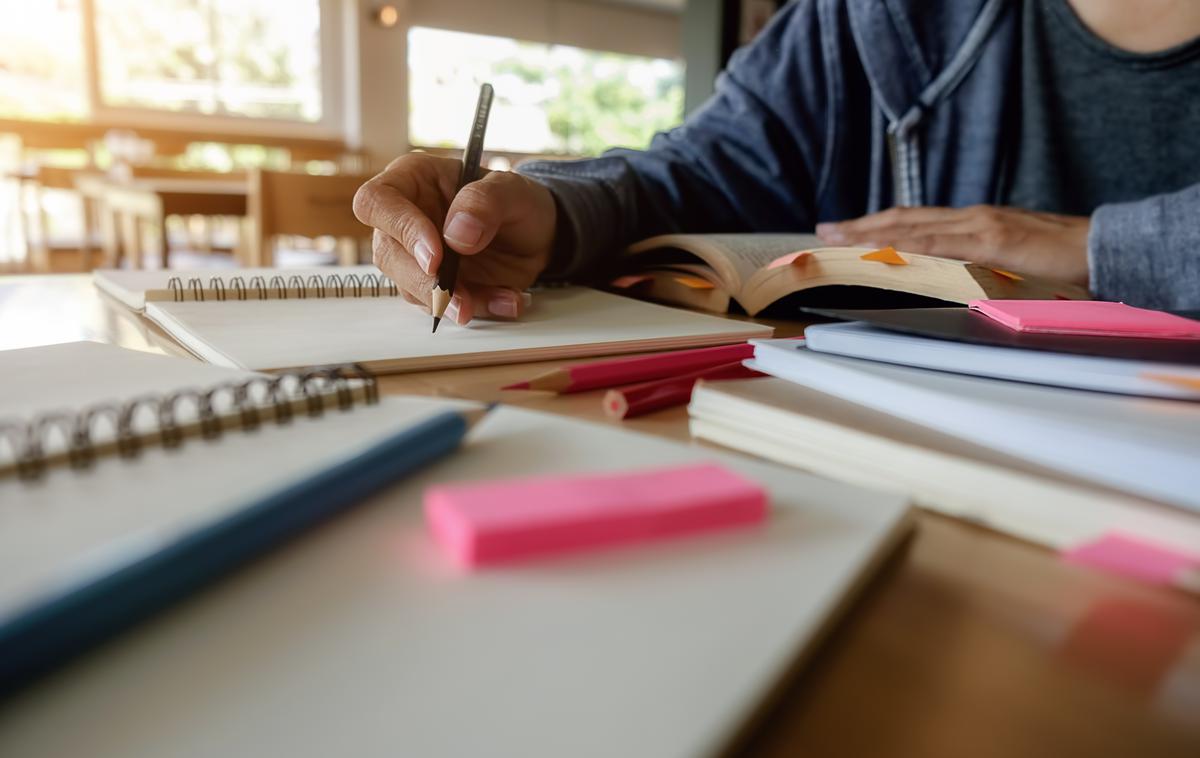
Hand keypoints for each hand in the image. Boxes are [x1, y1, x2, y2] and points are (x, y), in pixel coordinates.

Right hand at [353, 152, 556, 324]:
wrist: (539, 234)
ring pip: (410, 288)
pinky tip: (507, 299)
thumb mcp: (512, 190)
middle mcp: (405, 219)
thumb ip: (484, 202)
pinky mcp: (434, 286)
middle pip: (388, 254)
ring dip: (452, 302)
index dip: (400, 229)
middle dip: (424, 282)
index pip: (376, 202)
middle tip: (461, 298)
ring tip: (501, 297)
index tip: (435, 256)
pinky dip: (478, 308)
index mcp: (412, 180)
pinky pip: (443, 306)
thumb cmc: (517, 201)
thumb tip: (456, 234)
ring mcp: (416, 257)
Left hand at [815, 205, 1091, 284]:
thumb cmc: (1060, 261)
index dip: (876, 226)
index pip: (914, 222)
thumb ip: (976, 268)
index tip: (843, 232)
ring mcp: (981, 226)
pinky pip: (941, 244)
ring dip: (872, 232)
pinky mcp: (994, 240)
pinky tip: (883, 250)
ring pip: (913, 227)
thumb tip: (944, 282)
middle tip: (823, 231)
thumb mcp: (1007, 264)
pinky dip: (908, 246)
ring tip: (838, 239)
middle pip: (904, 219)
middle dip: (861, 225)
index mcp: (973, 223)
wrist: (1105, 248)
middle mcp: (971, 218)